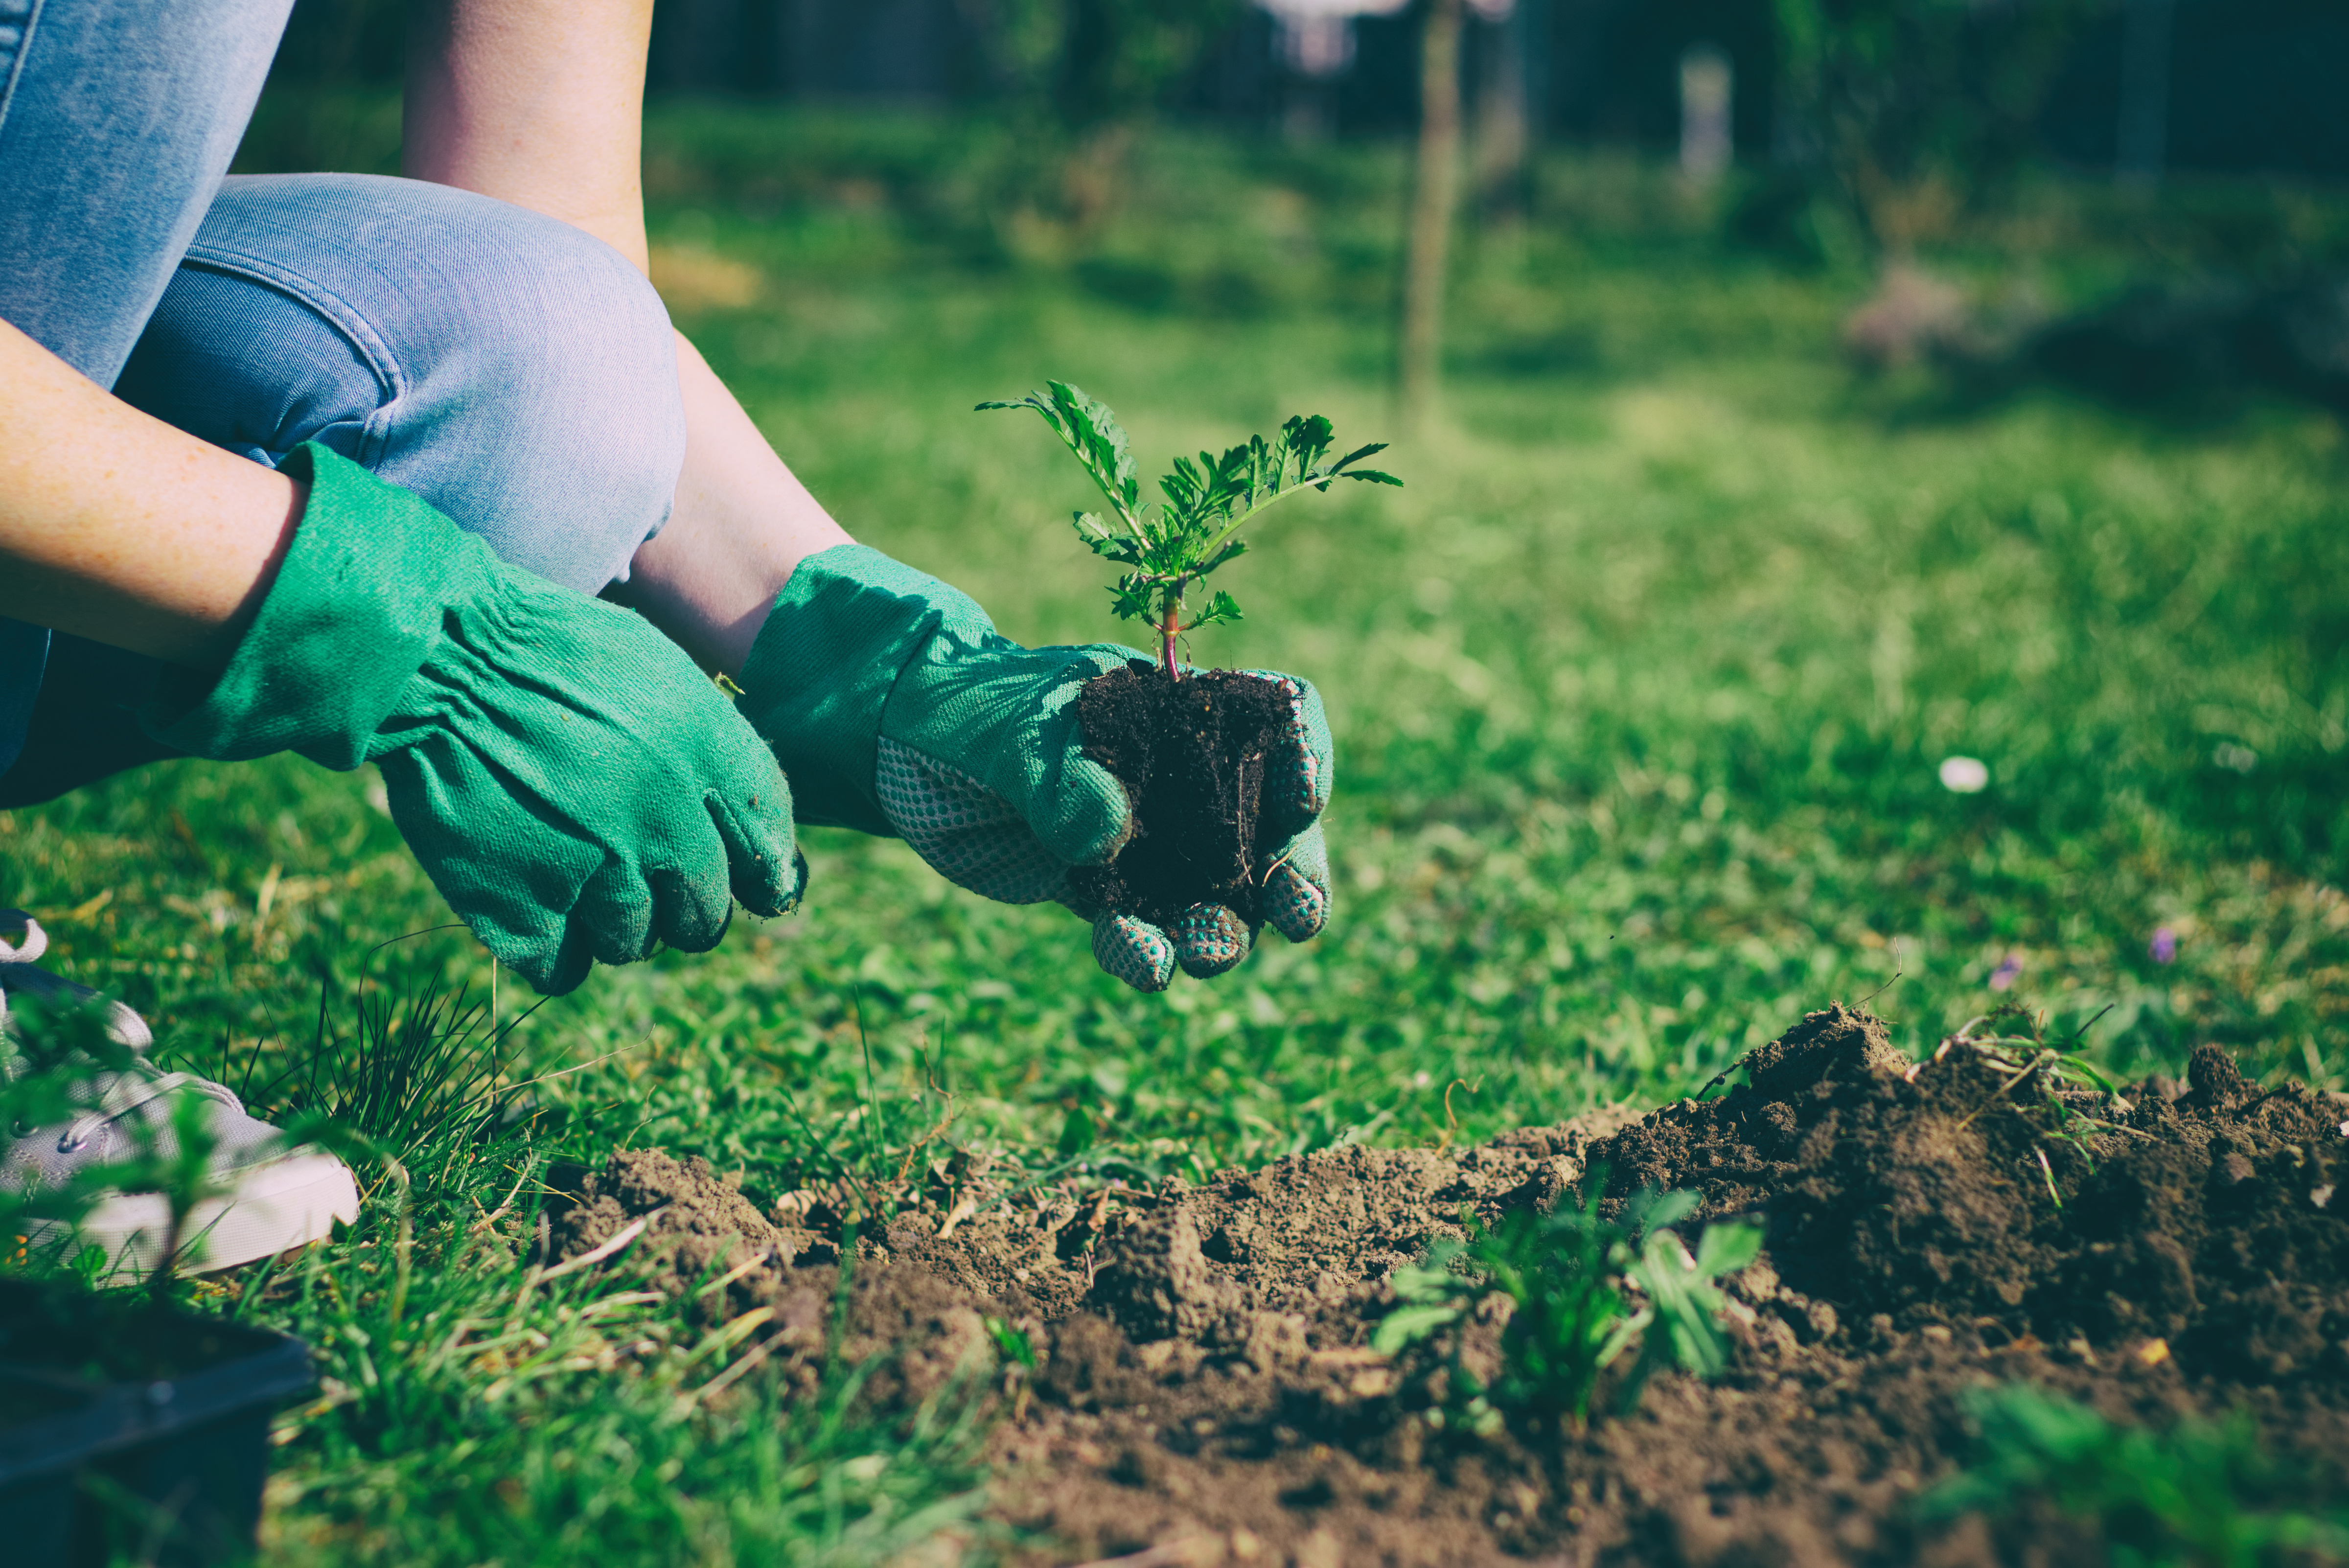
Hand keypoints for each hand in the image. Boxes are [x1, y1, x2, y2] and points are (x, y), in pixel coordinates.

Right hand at [143, 444, 800, 993]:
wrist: (434, 654)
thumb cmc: (542, 650)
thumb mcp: (652, 668)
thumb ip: (705, 746)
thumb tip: (738, 820)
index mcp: (709, 756)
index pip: (769, 847)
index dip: (760, 874)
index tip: (748, 884)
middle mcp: (669, 820)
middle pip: (705, 915)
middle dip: (678, 907)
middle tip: (633, 875)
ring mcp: (599, 871)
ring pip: (633, 943)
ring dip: (606, 922)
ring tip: (564, 867)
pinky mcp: (524, 911)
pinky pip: (563, 969)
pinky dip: (548, 949)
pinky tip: (528, 903)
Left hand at [734, 545, 1332, 990]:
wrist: (897, 748)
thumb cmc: (965, 708)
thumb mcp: (1006, 727)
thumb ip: (1053, 773)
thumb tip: (1106, 831)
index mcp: (1183, 707)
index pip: (1279, 718)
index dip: (1308, 755)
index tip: (1301, 796)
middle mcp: (1184, 777)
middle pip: (1272, 825)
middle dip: (1293, 872)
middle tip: (1296, 915)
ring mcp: (1150, 838)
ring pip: (1216, 893)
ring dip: (1223, 927)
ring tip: (1204, 954)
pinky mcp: (1105, 889)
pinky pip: (1144, 927)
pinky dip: (1145, 949)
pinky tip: (1139, 961)